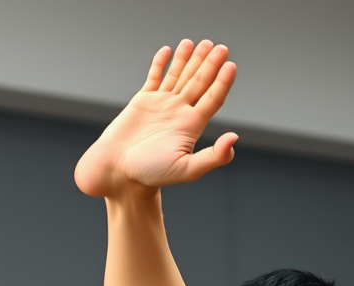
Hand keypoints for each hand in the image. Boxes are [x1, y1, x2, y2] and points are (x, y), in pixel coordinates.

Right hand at [75, 39, 237, 196]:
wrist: (119, 171)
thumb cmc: (152, 174)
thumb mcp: (187, 169)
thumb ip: (213, 156)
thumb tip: (234, 138)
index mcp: (191, 126)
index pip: (213, 99)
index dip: (222, 82)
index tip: (230, 64)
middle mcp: (179, 113)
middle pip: (199, 83)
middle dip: (210, 64)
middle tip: (220, 47)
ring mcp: (161, 106)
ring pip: (179, 77)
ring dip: (189, 60)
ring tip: (200, 43)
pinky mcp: (142, 102)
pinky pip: (154, 77)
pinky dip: (161, 64)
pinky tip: (168, 51)